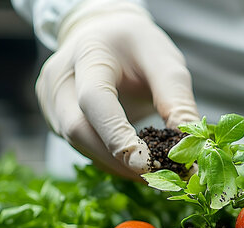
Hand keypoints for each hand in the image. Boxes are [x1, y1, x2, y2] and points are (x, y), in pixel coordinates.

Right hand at [36, 1, 198, 179]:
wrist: (105, 34)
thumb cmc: (138, 47)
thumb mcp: (165, 62)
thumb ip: (177, 101)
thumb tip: (192, 146)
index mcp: (88, 54)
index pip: (94, 100)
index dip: (117, 136)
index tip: (146, 163)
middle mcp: (60, 78)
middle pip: (78, 129)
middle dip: (118, 159)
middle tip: (157, 177)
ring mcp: (51, 100)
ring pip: (79, 145)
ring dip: (116, 165)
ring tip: (152, 174)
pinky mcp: (55, 118)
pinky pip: (82, 147)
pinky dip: (110, 161)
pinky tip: (136, 166)